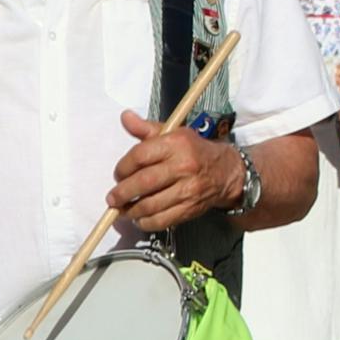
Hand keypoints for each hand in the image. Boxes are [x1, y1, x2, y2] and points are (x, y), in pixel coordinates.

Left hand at [109, 114, 246, 230]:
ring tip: (123, 210)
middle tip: (112, 198)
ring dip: (131, 210)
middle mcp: (183, 166)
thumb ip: (146, 129)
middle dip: (122, 193)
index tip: (117, 175)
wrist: (227, 172)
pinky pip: (162, 220)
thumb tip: (125, 117)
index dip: (122, 167)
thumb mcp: (173, 134)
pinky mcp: (191, 208)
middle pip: (144, 182)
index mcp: (176, 144)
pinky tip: (140, 218)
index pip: (140, 156)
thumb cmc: (194, 151)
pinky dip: (146, 222)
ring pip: (150, 205)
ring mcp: (188, 189)